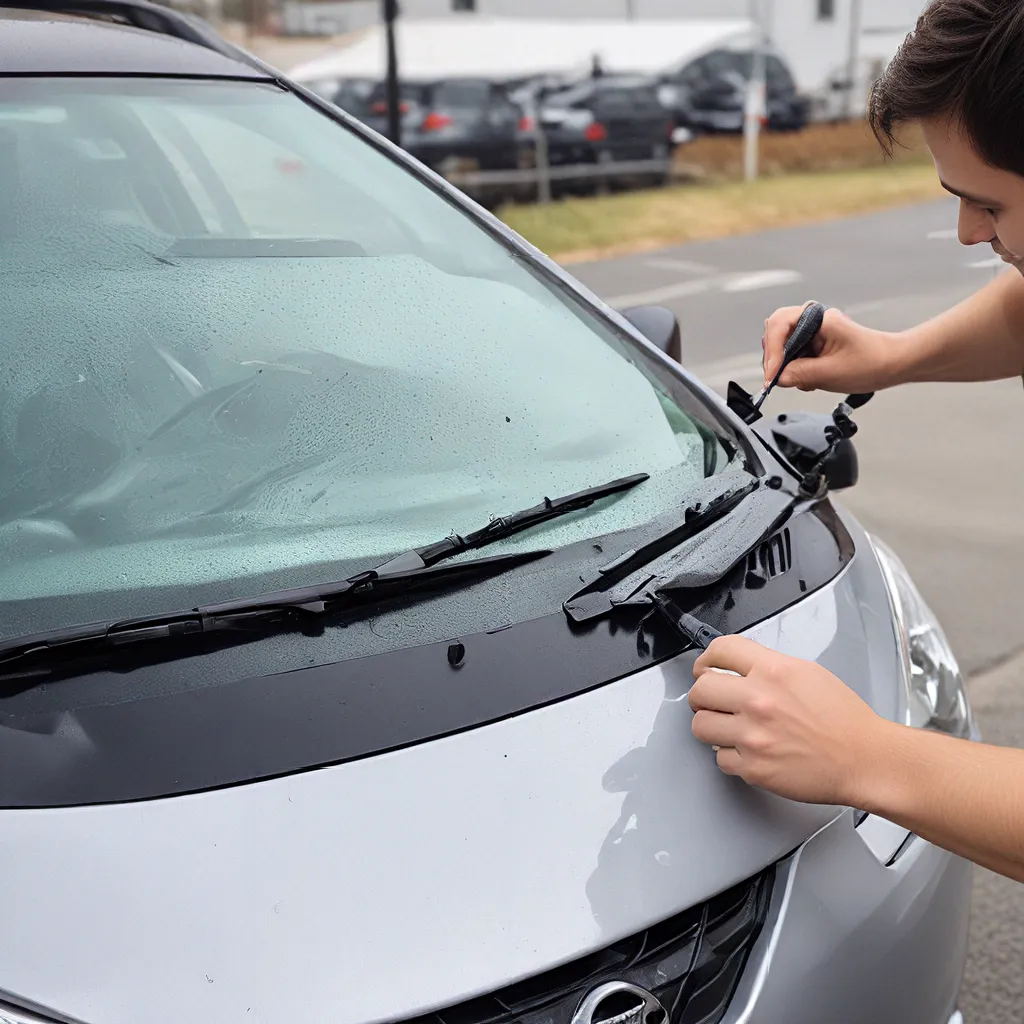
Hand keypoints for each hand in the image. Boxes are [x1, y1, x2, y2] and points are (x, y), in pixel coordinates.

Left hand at [688, 635, 893, 805]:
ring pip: (700, 726)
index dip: (707, 659)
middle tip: (712, 701)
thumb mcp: (808, 673)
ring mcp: (753, 736)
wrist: (865, 759)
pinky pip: (719, 759)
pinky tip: (747, 751)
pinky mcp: (754, 768)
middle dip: (703, 695)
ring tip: (728, 727)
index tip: (706, 667)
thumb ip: (769, 667)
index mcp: (774, 672)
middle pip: (700, 689)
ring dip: (711, 726)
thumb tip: (739, 668)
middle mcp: (759, 701)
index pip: (720, 650)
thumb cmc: (845, 720)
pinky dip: (730, 756)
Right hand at [763, 302, 900, 393]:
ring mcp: (814, 331)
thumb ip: (799, 374)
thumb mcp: (830, 373)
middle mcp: (814, 320)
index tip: (773, 375)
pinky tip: (811, 378)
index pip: (779, 325)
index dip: (772, 352)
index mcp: (819, 318)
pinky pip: (795, 354)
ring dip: (788, 365)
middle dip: (776, 358)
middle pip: (776, 333)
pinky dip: (797, 369)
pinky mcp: (816, 343)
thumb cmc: (872, 362)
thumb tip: (777, 378)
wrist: (894, 364)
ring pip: (784, 345)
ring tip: (805, 380)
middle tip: (778, 379)